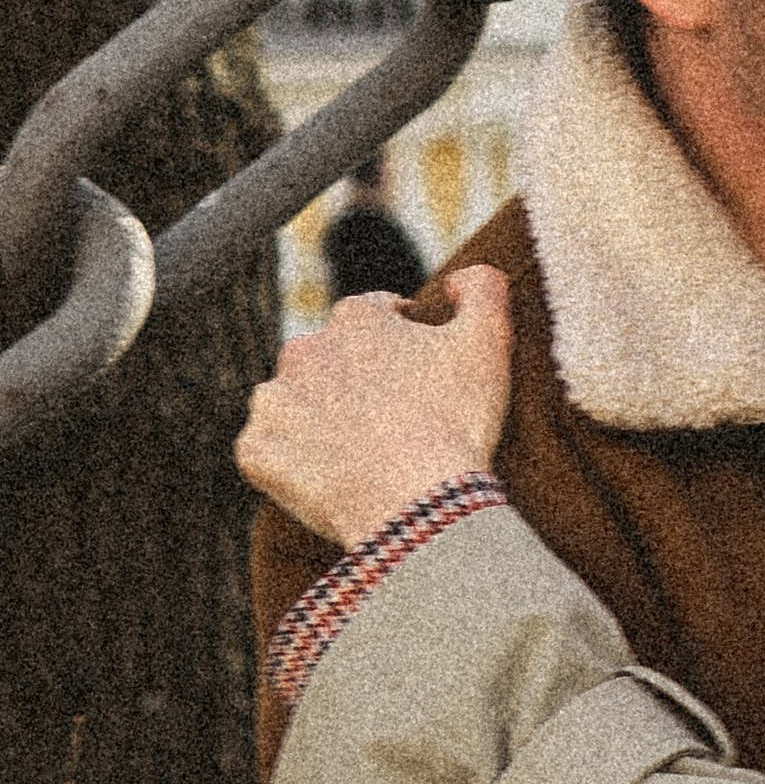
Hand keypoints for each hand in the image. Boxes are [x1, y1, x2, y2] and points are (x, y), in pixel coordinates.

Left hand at [238, 262, 512, 546]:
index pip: (379, 319)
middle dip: (355, 381)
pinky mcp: (255, 451)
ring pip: (295, 404)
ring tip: (359, 454)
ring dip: (318, 420)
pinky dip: (293, 464)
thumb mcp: (489, 341)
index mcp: (357, 317)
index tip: (424, 381)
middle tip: (393, 422)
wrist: (417, 504)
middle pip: (331, 361)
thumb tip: (456, 278)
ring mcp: (274, 402)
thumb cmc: (456, 421)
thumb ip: (482, 288)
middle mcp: (304, 349)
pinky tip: (329, 479)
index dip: (406, 346)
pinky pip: (270, 453)